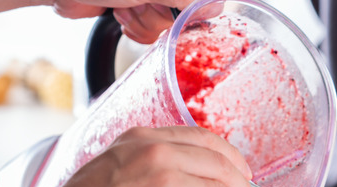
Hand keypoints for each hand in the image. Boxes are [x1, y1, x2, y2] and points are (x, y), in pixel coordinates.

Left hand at [50, 0, 193, 42]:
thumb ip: (188, 0)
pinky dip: (133, 28)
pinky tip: (119, 13)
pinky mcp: (133, 10)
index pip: (200, 2)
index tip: (175, 14)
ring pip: (164, 26)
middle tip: (138, 2)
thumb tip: (217, 7)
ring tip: (123, 5)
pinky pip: (147, 33)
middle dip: (157, 13)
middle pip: (182, 13)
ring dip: (141, 21)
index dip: (190, 10)